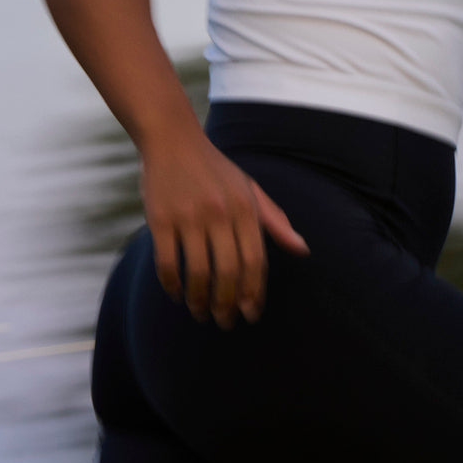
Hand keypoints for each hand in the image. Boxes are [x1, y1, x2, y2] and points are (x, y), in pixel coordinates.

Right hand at [138, 132, 310, 328]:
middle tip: (225, 322)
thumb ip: (276, 222)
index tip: (251, 313)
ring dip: (199, 300)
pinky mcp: (160, 219)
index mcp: (246, 208)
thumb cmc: (216, 170)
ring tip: (201, 313)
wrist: (172, 140)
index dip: (254, 291)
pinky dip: (172, 285)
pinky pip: (167, 262)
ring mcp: (189, 216)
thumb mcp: (251, 190)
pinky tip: (177, 294)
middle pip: (228, 272)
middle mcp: (220, 213)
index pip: (255, 261)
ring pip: (197, 272)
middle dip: (227, 304)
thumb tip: (302, 250)